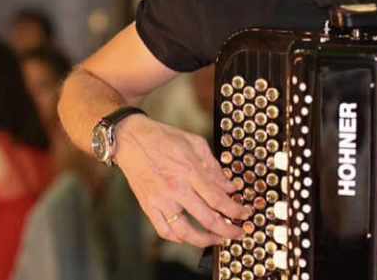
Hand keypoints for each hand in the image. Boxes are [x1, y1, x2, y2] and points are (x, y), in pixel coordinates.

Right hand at [114, 115, 249, 246]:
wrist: (131, 139)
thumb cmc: (163, 137)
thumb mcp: (195, 143)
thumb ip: (213, 166)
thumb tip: (229, 185)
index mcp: (190, 171)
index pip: (218, 198)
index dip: (234, 209)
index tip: (245, 213)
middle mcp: (176, 189)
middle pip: (207, 218)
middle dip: (228, 229)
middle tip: (239, 232)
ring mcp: (161, 200)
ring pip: (185, 232)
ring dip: (205, 240)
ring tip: (217, 240)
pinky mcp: (148, 207)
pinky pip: (164, 231)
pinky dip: (179, 238)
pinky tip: (190, 237)